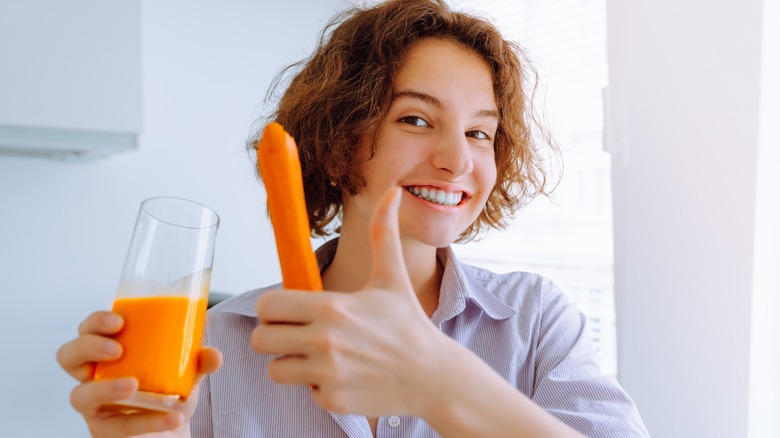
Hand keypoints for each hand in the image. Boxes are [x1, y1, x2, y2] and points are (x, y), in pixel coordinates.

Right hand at [56, 311, 221, 436]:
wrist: (172, 426)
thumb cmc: (168, 390)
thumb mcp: (186, 371)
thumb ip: (199, 360)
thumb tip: (213, 355)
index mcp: (108, 350)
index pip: (88, 329)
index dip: (95, 322)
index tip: (119, 320)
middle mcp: (94, 376)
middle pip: (68, 356)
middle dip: (88, 347)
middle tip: (117, 350)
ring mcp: (95, 405)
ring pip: (79, 396)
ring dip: (105, 388)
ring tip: (133, 385)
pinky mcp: (104, 431)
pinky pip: (116, 427)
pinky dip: (147, 420)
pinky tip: (173, 417)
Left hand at [250, 187, 446, 416]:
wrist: (433, 376)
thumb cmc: (409, 325)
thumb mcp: (392, 277)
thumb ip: (383, 232)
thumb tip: (392, 192)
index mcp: (332, 307)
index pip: (267, 306)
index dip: (274, 308)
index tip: (291, 311)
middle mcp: (324, 341)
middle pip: (260, 340)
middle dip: (275, 336)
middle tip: (299, 334)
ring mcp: (327, 373)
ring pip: (275, 369)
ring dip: (292, 364)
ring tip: (321, 356)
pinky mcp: (332, 400)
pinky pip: (303, 392)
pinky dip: (318, 386)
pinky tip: (344, 376)